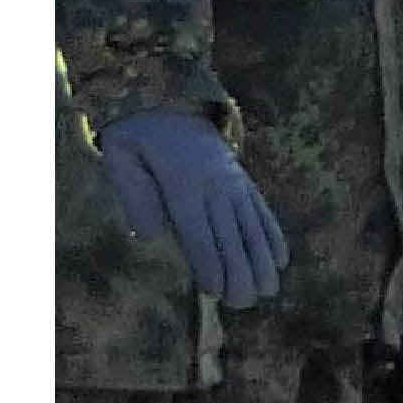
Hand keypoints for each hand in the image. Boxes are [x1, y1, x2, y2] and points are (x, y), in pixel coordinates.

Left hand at [97, 106, 285, 306]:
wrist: (169, 100)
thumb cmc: (137, 136)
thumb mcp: (120, 157)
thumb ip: (134, 194)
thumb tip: (150, 235)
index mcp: (182, 183)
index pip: (197, 229)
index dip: (208, 260)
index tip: (216, 290)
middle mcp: (215, 185)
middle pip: (230, 233)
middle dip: (240, 270)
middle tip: (246, 302)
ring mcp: (233, 181)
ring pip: (251, 225)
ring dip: (262, 260)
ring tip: (270, 289)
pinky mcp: (242, 181)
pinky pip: (261, 210)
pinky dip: (272, 234)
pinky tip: (281, 259)